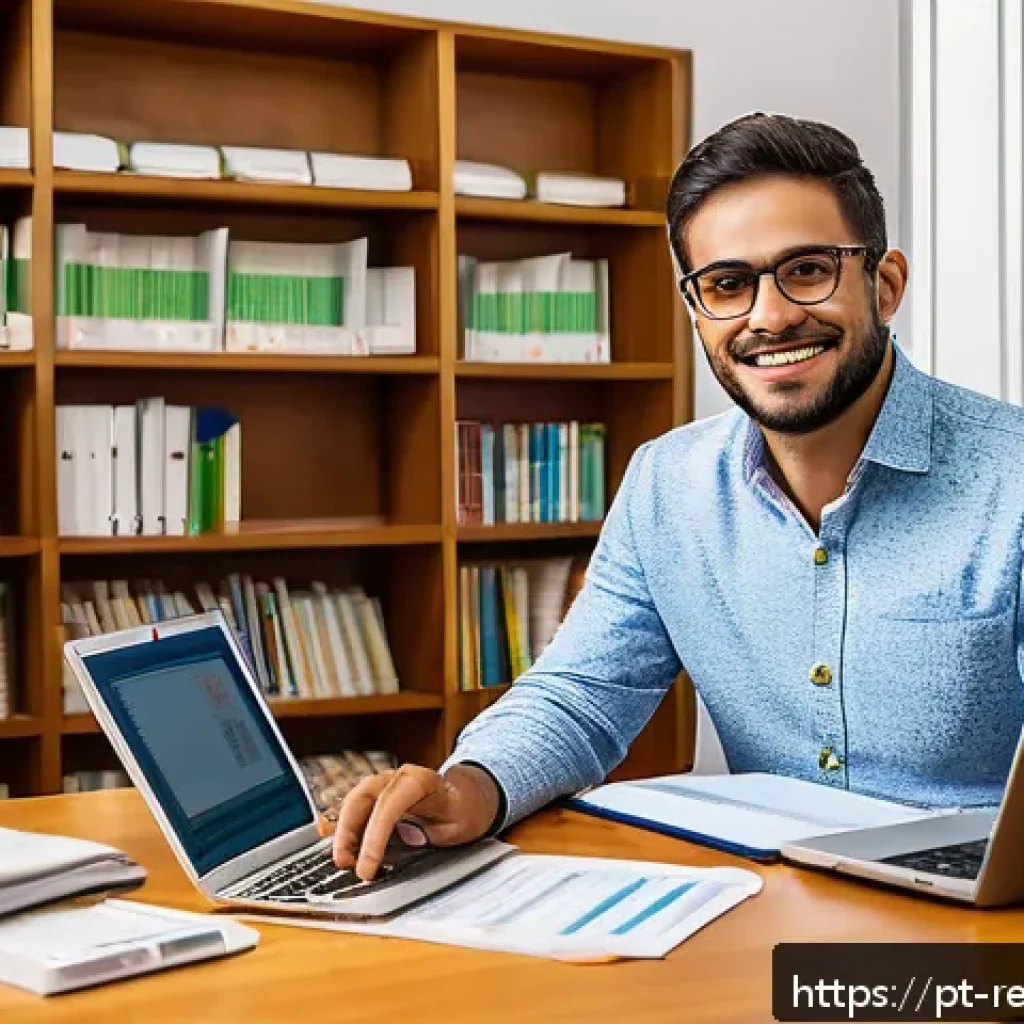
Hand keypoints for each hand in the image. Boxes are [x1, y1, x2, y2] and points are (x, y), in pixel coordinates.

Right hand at [318, 763, 499, 880]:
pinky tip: (340, 845)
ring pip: (354, 801)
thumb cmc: (463, 810)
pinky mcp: (379, 796)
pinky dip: (345, 826)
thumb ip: (432, 831)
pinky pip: (356, 807)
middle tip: (344, 864)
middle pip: (362, 797)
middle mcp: (398, 777)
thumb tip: (406, 838)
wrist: (467, 797)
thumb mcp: (458, 825)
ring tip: (342, 860)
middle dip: (347, 831)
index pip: (389, 803)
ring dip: (343, 831)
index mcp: (420, 781)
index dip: (374, 837)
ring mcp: (386, 784)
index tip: (366, 867)